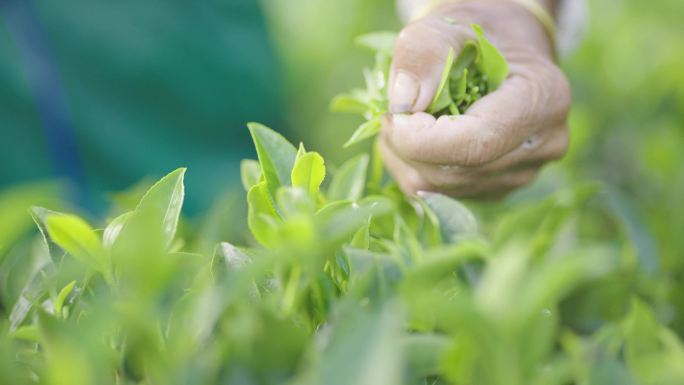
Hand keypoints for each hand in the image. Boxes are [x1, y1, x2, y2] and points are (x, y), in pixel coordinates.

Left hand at [382, 1, 570, 198]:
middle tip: (389, 112)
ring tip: (402, 121)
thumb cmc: (477, 33)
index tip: (392, 114)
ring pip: (442, 187)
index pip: (476, 143)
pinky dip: (414, 169)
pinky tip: (414, 141)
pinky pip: (440, 195)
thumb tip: (401, 103)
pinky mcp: (497, 188)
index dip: (422, 139)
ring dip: (406, 158)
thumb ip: (422, 54)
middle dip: (406, 145)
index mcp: (542, 99)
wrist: (503, 51)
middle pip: (455, 170)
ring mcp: (522, 173)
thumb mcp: (447, 25)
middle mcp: (542, 145)